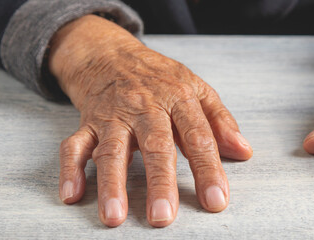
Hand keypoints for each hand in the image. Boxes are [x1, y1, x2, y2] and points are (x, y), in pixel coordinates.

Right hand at [49, 15, 252, 226]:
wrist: (111, 53)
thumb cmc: (159, 77)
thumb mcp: (196, 89)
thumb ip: (220, 122)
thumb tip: (243, 151)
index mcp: (178, 99)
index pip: (198, 137)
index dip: (208, 170)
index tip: (216, 200)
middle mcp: (145, 108)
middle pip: (155, 147)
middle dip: (159, 182)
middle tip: (163, 217)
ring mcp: (114, 116)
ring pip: (112, 150)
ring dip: (111, 184)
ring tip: (115, 216)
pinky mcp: (87, 122)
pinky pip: (74, 145)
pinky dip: (70, 169)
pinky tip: (72, 195)